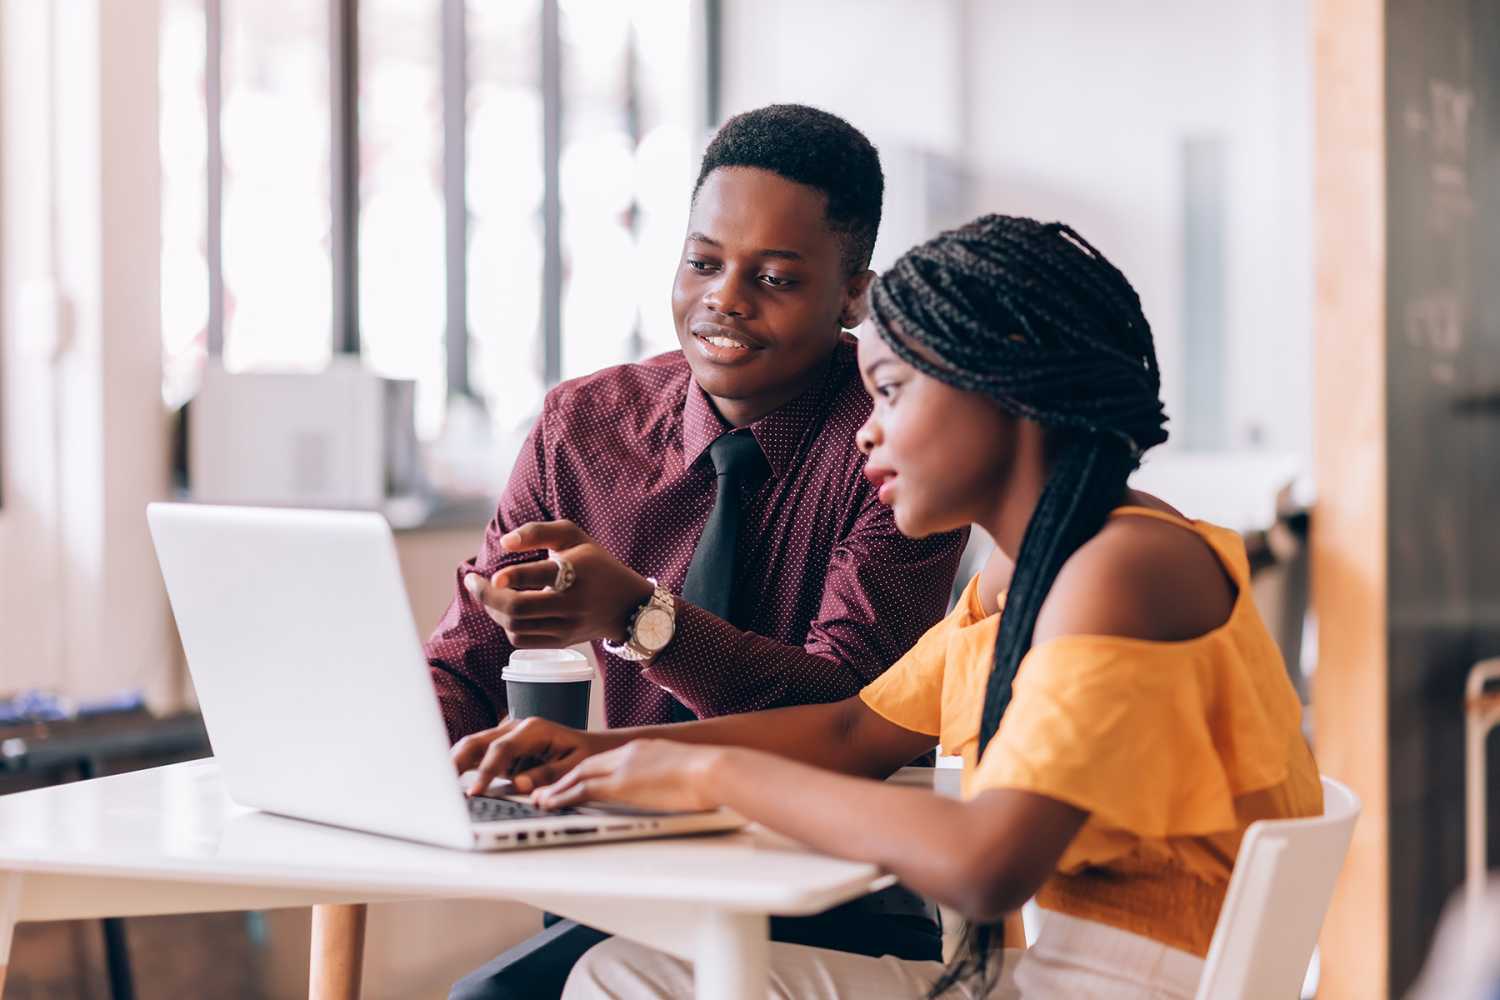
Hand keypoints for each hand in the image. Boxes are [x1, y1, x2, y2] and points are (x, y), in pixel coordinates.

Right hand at [451, 716, 613, 794]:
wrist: (593, 748)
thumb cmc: (586, 755)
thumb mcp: (575, 766)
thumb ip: (548, 775)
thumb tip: (520, 785)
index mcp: (533, 730)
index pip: (501, 749)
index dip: (485, 771)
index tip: (475, 791)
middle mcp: (515, 729)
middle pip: (477, 741)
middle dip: (455, 760)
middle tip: (438, 781)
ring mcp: (505, 738)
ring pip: (472, 747)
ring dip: (454, 763)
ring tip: (435, 784)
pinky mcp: (501, 750)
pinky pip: (477, 756)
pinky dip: (462, 768)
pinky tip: (448, 784)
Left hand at [465, 520, 654, 647]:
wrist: (627, 604)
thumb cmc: (594, 563)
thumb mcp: (573, 536)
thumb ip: (537, 532)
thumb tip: (504, 543)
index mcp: (576, 571)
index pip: (539, 577)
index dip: (512, 578)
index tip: (492, 575)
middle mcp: (572, 602)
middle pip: (518, 609)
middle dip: (488, 596)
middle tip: (474, 582)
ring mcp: (566, 626)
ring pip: (515, 627)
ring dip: (493, 610)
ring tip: (490, 593)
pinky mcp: (561, 642)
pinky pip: (521, 640)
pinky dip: (507, 626)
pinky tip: (506, 610)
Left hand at [533, 739, 726, 812]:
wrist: (715, 769)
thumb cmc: (712, 775)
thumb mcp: (687, 774)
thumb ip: (674, 780)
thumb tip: (681, 793)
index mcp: (645, 749)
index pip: (606, 759)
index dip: (586, 770)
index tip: (573, 780)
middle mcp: (630, 753)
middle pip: (587, 764)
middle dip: (564, 777)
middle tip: (545, 788)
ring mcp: (623, 766)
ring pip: (578, 775)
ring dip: (556, 788)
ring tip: (539, 799)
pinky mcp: (621, 783)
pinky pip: (582, 789)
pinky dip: (562, 795)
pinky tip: (550, 803)